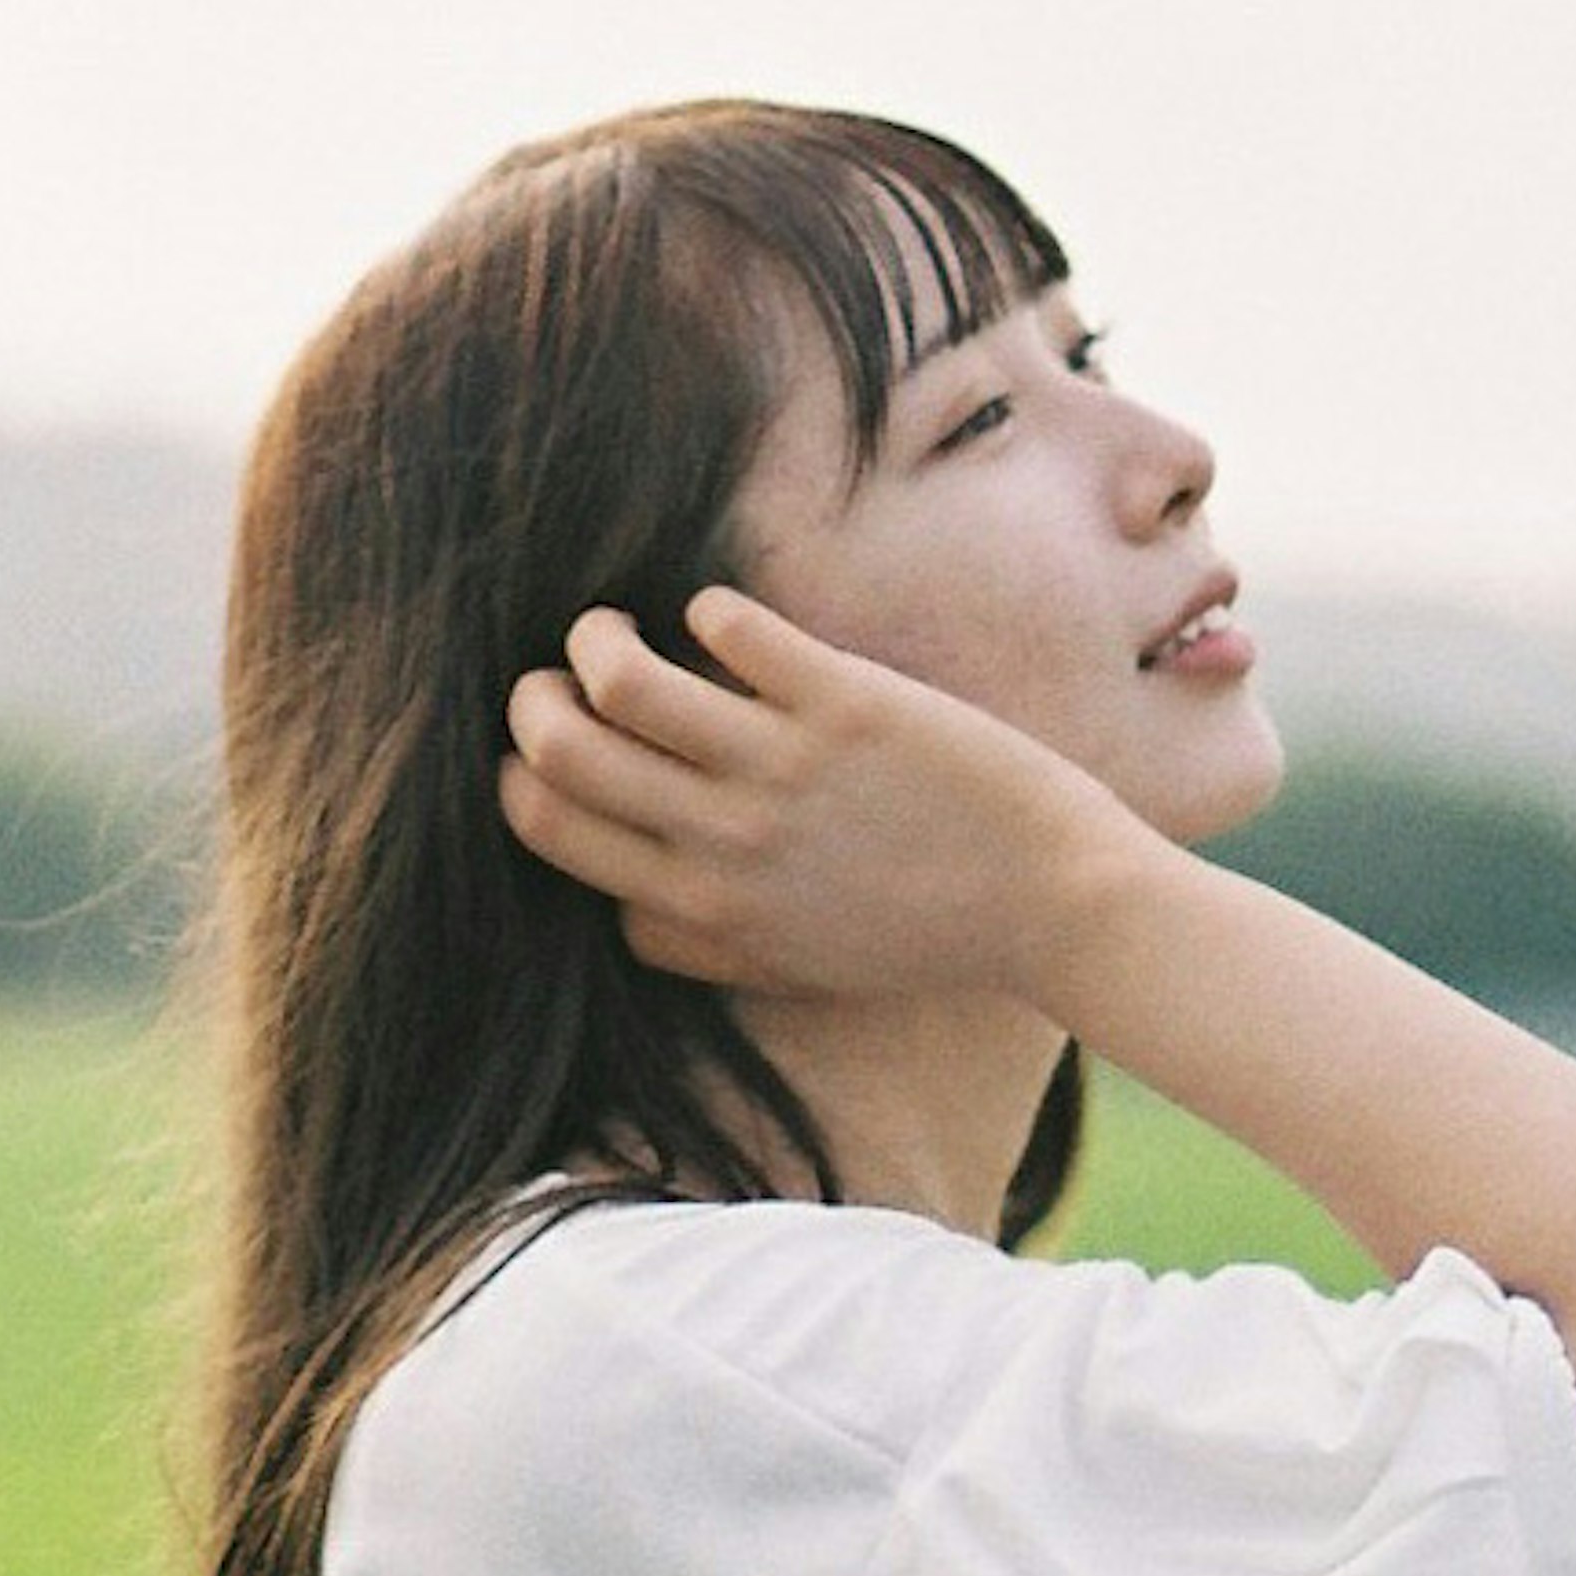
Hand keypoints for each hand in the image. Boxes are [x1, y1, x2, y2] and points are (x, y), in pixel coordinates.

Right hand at [499, 586, 1132, 1004]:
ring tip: (620, 623)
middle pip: (559, 748)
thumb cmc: (922, 939)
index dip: (520, 773)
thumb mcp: (790, 965)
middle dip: (534, 694)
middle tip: (563, 673)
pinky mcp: (847, 705)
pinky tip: (723, 618)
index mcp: (702, 905)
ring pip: (622, 678)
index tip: (546, 744)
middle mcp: (726, 841)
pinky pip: (732, 628)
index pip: (544, 826)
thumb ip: (695, 943)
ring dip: (598, 633)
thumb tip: (618, 909)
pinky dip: (708, 609)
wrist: (1055, 910)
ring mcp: (784, 770)